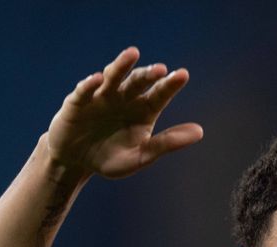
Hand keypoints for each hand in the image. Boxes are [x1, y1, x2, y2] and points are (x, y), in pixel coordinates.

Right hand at [46, 47, 202, 179]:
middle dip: (148, 74)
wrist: (76, 161)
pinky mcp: (77, 101)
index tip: (183, 75)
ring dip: (122, 65)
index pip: (159, 94)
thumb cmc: (110, 157)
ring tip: (133, 54)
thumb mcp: (140, 156)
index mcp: (143, 109)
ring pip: (113, 77)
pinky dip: (90, 84)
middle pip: (138, 81)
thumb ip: (166, 143)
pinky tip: (97, 79)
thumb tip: (200, 132)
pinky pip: (84, 90)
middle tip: (161, 70)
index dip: (170, 85)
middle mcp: (124, 97)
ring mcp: (101, 96)